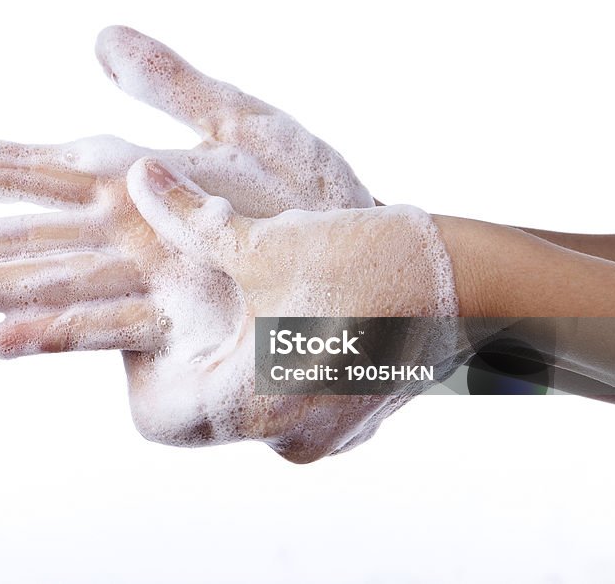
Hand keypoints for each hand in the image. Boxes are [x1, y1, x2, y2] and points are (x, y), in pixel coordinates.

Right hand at [0, 26, 391, 461]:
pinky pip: (101, 331)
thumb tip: (99, 35)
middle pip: (18, 239)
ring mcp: (146, 290)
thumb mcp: (246, 124)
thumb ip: (171, 85)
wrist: (378, 267)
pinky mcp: (172, 338)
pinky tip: (0, 340)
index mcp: (133, 183)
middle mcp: (125, 238)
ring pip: (42, 285)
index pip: (32, 166)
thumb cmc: (314, 196)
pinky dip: (48, 331)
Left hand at [111, 159, 459, 461]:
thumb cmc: (368, 263)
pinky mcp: (354, 421)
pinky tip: (292, 316)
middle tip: (199, 302)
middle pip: (201, 412)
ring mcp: (327, 435)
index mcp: (254, 406)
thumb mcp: (266, 241)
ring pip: (248, 408)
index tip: (161, 317)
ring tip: (247, 302)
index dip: (142, 371)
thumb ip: (191, 219)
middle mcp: (288, 437)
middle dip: (192, 359)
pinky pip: (293, 405)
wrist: (476, 285)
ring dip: (236, 362)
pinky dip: (278, 368)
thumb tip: (139, 177)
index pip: (155, 416)